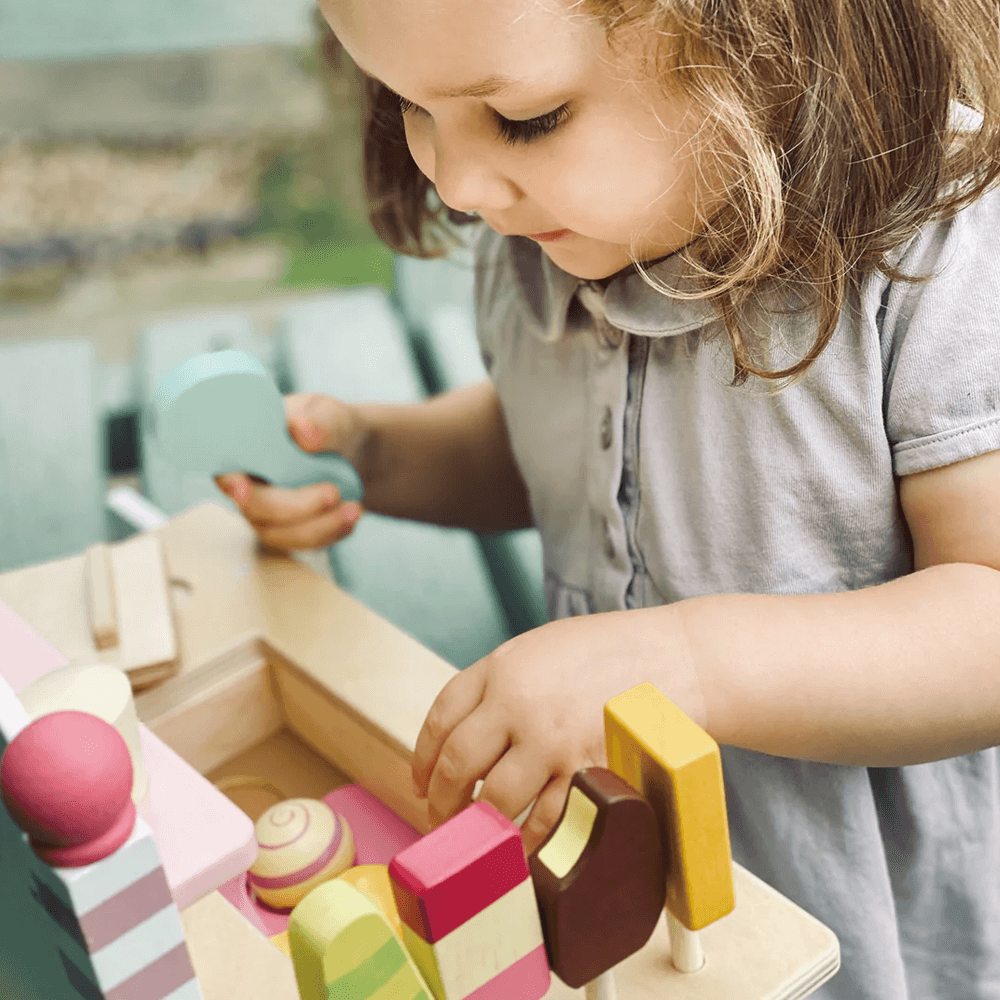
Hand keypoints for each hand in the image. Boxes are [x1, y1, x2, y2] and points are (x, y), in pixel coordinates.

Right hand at [216, 393, 371, 550]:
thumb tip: (301, 428)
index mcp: (244, 449)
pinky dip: (332, 532)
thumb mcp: (329, 415)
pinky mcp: (288, 532)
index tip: (243, 487)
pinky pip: (305, 543)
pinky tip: (353, 513)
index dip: (230, 481)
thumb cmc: (328, 427)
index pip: (225, 469)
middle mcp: (247, 485)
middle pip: (254, 508)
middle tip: (333, 493)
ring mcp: (266, 513)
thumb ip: (318, 422)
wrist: (351, 451)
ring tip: (355, 508)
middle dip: (294, 507)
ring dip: (320, 526)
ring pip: (281, 534)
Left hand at [411, 607, 703, 853]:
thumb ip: (500, 685)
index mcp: (502, 667)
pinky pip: (547, 821)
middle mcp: (519, 704)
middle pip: (458, 765)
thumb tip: (463, 737)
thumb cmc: (609, 653)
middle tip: (443, 818)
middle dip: (443, 801)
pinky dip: (530, 841)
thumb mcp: (541, 649)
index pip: (441, 718)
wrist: (677, 659)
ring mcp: (554, 741)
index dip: (422, 757)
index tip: (421, 781)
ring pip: (497, 801)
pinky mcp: (588, 773)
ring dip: (483, 827)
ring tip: (481, 837)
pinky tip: (524, 846)